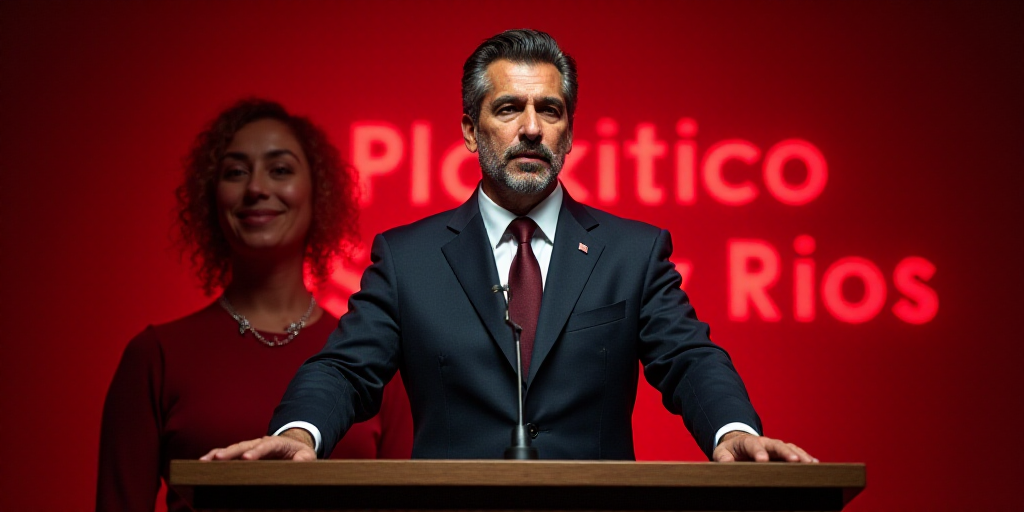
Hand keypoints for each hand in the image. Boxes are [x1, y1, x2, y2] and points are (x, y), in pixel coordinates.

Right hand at [199, 429, 315, 460]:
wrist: (293, 446)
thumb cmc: (299, 453)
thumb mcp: (308, 456)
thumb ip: (304, 459)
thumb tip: (299, 463)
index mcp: (277, 443)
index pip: (266, 446)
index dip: (256, 452)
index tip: (247, 458)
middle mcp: (260, 442)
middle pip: (243, 446)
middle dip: (230, 452)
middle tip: (218, 459)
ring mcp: (249, 447)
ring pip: (232, 449)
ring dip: (218, 455)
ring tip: (203, 462)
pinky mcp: (242, 453)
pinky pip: (227, 455)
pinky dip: (215, 458)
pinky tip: (203, 464)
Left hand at [713, 431, 817, 462]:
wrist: (738, 444)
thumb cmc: (730, 451)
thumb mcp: (721, 453)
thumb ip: (723, 457)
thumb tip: (727, 462)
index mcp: (748, 441)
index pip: (753, 445)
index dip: (758, 452)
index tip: (762, 460)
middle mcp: (765, 442)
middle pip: (777, 445)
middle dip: (786, 453)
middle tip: (795, 461)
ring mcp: (775, 446)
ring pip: (789, 448)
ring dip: (800, 455)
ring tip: (811, 464)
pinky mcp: (783, 452)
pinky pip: (796, 453)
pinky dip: (805, 457)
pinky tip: (815, 464)